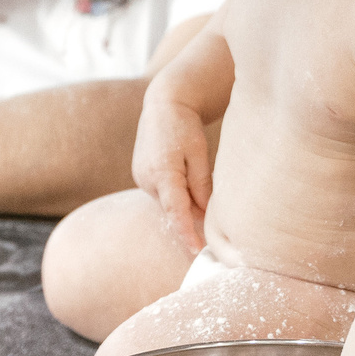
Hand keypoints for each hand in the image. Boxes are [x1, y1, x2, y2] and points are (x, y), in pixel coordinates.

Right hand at [131, 55, 212, 252]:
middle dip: (190, 221)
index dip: (187, 233)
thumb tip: (206, 214)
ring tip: (202, 200)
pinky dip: (176, 196)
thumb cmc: (185, 126)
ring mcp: (140, 178)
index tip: (197, 251)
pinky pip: (162, 194)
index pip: (176, 211)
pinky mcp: (141, 176)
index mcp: (162, 172)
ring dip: (184, 206)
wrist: (163, 104)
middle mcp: (146, 178)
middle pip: (173, 209)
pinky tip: (187, 188)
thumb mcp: (200, 154)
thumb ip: (202, 185)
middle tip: (213, 236)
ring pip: (167, 202)